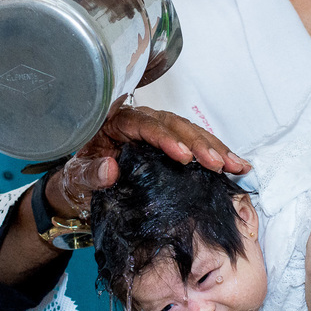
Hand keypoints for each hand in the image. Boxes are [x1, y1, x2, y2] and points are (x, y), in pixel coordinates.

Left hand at [45, 105, 250, 216]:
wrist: (80, 189)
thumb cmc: (77, 180)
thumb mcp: (75, 180)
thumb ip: (89, 174)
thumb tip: (110, 169)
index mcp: (114, 122)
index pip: (143, 123)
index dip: (164, 138)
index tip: (182, 156)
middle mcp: (140, 121)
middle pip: (173, 124)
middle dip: (198, 143)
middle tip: (216, 163)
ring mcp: (157, 132)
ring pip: (190, 131)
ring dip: (214, 148)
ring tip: (234, 164)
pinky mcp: (170, 146)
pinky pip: (195, 144)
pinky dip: (216, 153)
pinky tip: (235, 165)